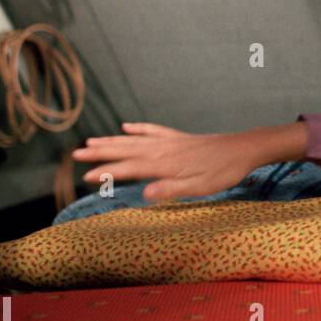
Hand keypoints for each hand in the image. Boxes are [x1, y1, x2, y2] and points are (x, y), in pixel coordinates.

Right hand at [71, 122, 265, 201]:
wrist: (244, 149)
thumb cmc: (224, 172)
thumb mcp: (200, 187)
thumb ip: (171, 190)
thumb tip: (144, 194)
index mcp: (165, 164)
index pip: (129, 169)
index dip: (107, 173)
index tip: (86, 177)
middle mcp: (163, 149)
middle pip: (126, 151)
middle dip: (100, 153)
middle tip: (76, 154)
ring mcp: (171, 141)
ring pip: (135, 139)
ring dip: (112, 140)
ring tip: (91, 140)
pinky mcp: (180, 137)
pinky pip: (153, 130)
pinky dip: (138, 128)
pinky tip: (126, 126)